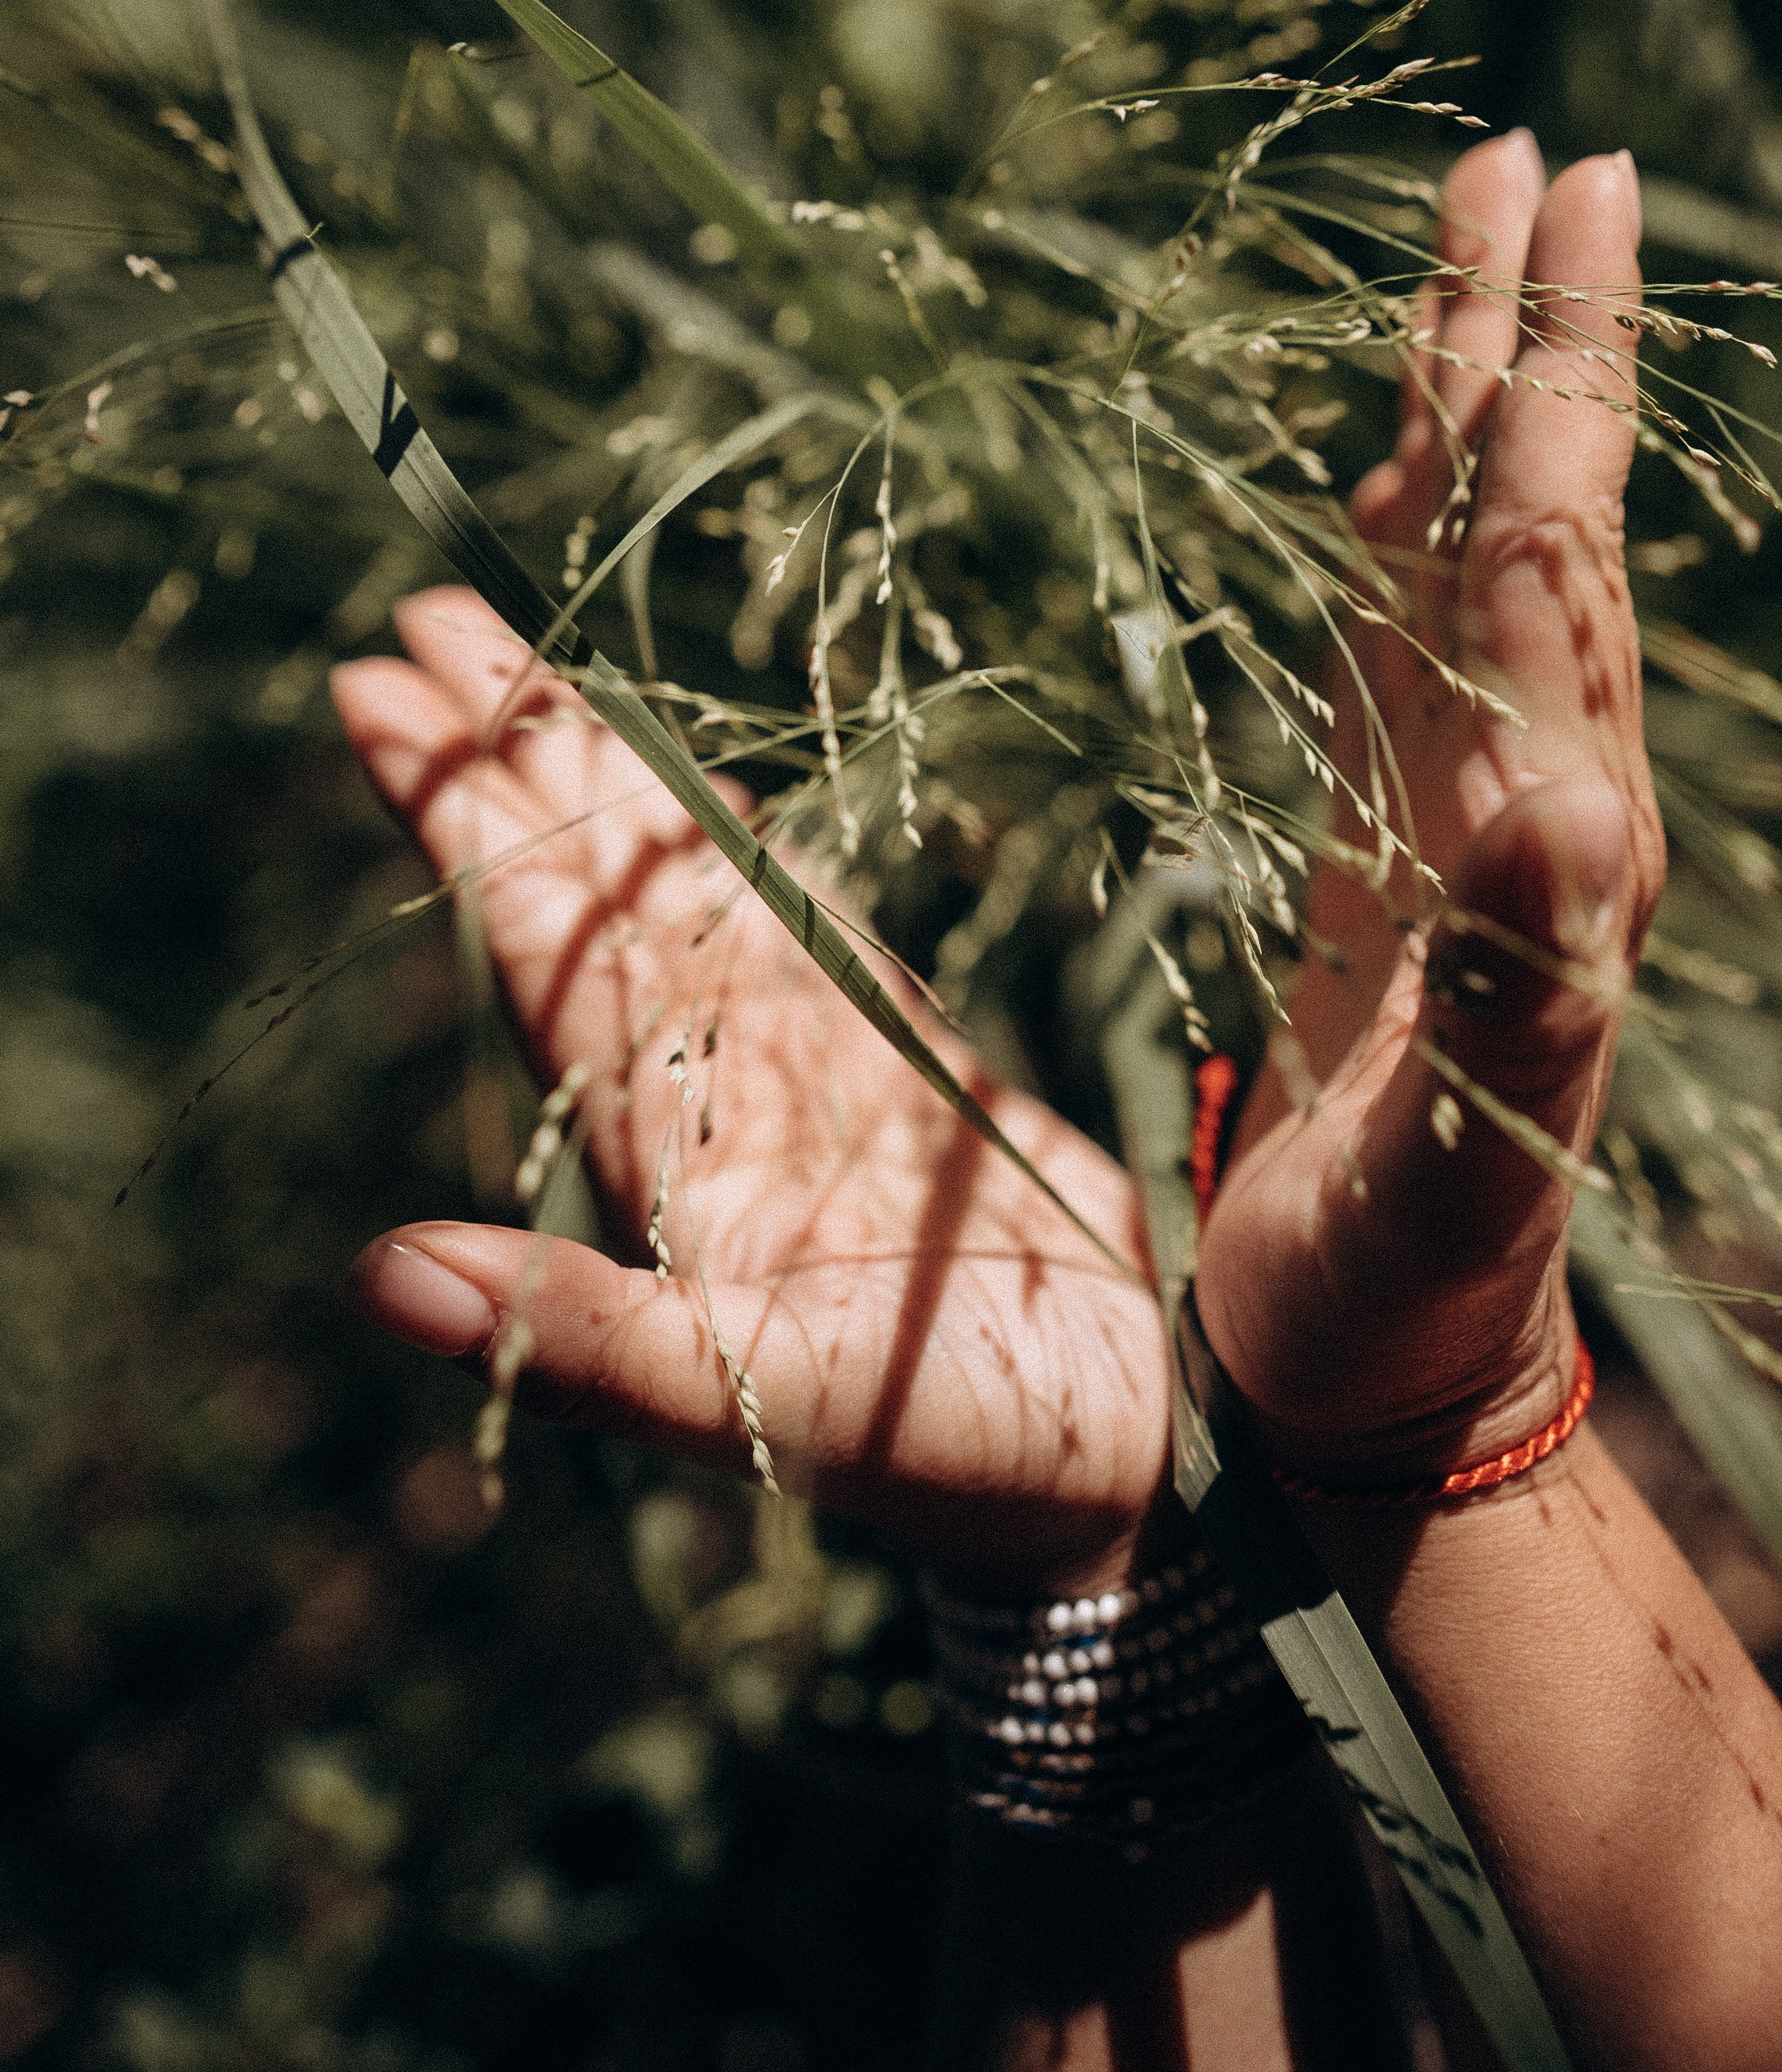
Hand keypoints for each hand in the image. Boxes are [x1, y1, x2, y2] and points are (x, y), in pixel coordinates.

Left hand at [335, 590, 1167, 1588]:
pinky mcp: (898, 1057)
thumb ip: (576, 1339)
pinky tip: (698, 787)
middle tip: (423, 615)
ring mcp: (803, 1060)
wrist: (1118, 1456)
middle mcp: (710, 1081)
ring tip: (529, 656)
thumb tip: (373, 1275)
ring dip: (606, 771)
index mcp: (659, 1140)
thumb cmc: (939, 1451)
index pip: (530, 941)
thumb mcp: (748, 1404)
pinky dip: (740, 845)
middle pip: (585, 878)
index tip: (372, 696)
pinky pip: (795, 918)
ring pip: (681, 879)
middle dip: (507, 752)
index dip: (455, 821)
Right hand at [1197, 135, 1665, 1478]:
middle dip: (1534, 336)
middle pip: (1533, 515)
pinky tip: (1388, 480)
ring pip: (1468, 564)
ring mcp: (1454, 812)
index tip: (1572, 203)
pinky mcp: (1386, 854)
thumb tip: (1567, 801)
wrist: (1384, 1367)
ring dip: (1474, 410)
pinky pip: (1396, 653)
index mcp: (1552, 828)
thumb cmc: (1416, 1275)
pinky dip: (1395, 542)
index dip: (1560, 379)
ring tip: (1468, 268)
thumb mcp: (1469, 1149)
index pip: (1558, 556)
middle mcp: (1523, 788)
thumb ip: (1520, 979)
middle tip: (1534, 156)